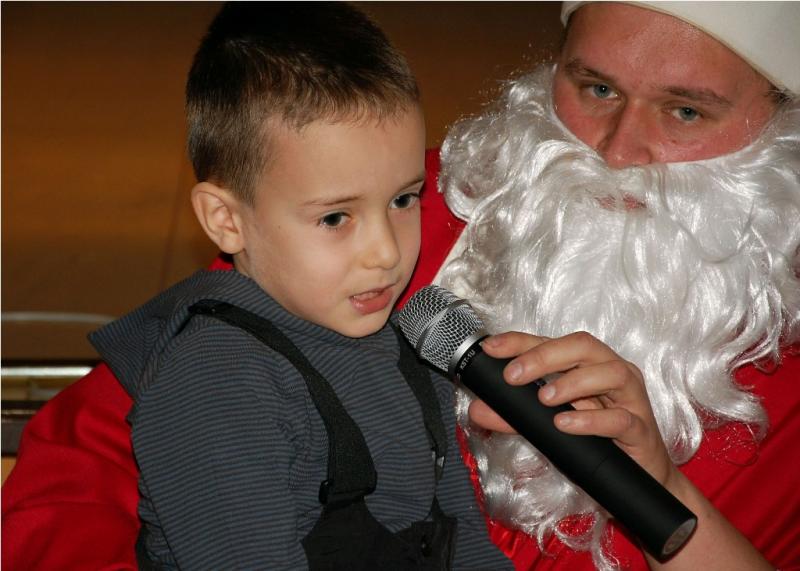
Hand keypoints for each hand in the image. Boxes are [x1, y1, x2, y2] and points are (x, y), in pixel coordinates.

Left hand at [468, 330, 674, 486]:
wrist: (640, 481)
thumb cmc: (596, 442)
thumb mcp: (550, 426)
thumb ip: (515, 417)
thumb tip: (477, 410)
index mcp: (589, 365)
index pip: (553, 341)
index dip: (521, 341)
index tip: (490, 348)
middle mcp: (613, 372)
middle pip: (583, 346)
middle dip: (545, 356)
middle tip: (513, 375)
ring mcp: (631, 399)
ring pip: (610, 373)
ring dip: (572, 382)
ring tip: (543, 399)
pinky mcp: (641, 430)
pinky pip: (620, 419)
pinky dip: (591, 420)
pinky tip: (565, 424)